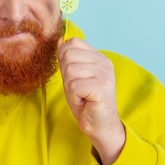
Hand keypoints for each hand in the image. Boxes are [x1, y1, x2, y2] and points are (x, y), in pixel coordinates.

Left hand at [57, 38, 124, 164]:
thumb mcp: (73, 75)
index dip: (64, 58)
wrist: (100, 125)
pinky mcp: (102, 87)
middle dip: (66, 75)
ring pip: (69, 71)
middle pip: (68, 56)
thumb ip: (68, 58)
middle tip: (78, 89)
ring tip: (81, 95)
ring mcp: (104, 74)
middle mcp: (104, 62)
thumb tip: (60, 39)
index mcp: (98, 57)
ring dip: (70, 88)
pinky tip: (84, 101)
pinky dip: (74, 96)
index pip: (73, 42)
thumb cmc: (86, 101)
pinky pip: (73, 86)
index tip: (74, 76)